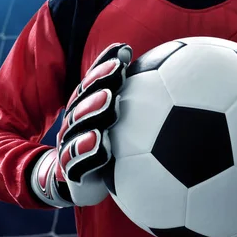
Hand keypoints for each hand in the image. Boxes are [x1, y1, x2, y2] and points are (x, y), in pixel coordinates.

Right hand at [31, 43, 132, 206]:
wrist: (76, 186)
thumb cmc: (103, 151)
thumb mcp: (114, 129)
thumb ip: (132, 104)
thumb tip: (165, 76)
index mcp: (84, 111)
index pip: (92, 83)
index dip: (105, 65)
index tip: (124, 50)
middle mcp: (75, 125)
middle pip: (83, 99)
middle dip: (100, 82)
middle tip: (118, 70)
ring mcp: (71, 147)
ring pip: (78, 127)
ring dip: (93, 112)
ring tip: (110, 102)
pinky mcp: (72, 172)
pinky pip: (77, 161)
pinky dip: (89, 152)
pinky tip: (102, 144)